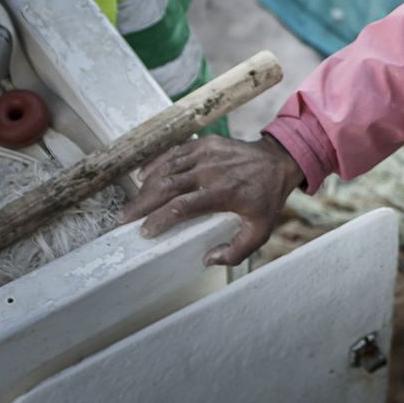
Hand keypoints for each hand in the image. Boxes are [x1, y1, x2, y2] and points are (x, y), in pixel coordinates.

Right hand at [119, 134, 304, 265]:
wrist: (278, 162)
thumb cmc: (265, 198)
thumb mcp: (260, 230)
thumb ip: (238, 250)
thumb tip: (209, 259)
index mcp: (224, 192)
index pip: (183, 205)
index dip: (160, 218)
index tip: (146, 231)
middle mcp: (212, 170)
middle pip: (168, 186)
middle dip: (143, 203)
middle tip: (125, 219)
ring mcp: (207, 153)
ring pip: (168, 168)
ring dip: (146, 186)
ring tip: (133, 204)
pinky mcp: (205, 143)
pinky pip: (175, 152)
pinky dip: (156, 163)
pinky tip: (144, 176)